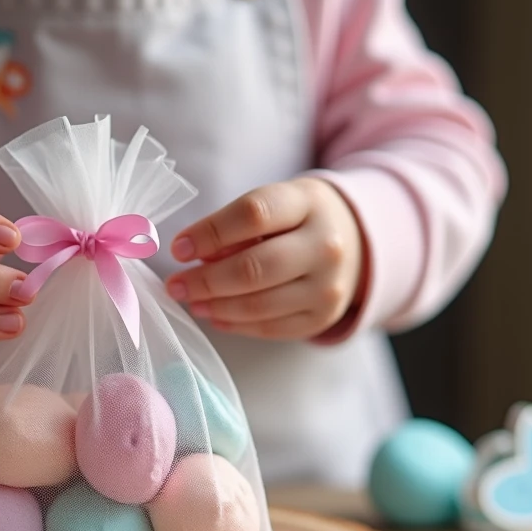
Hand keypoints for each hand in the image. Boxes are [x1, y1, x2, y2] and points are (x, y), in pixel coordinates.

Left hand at [165, 178, 364, 339]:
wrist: (356, 243)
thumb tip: (194, 257)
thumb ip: (236, 226)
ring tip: (189, 300)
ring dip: (214, 306)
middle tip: (174, 285)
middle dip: (204, 280)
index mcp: (309, 203)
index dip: (209, 233)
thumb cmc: (299, 219)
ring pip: (258, 305)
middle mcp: (325, 246)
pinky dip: (234, 324)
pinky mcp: (322, 318)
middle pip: (253, 268)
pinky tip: (213, 314)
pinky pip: (268, 327)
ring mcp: (327, 287)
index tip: (178, 248)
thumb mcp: (276, 204)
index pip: (253, 215)